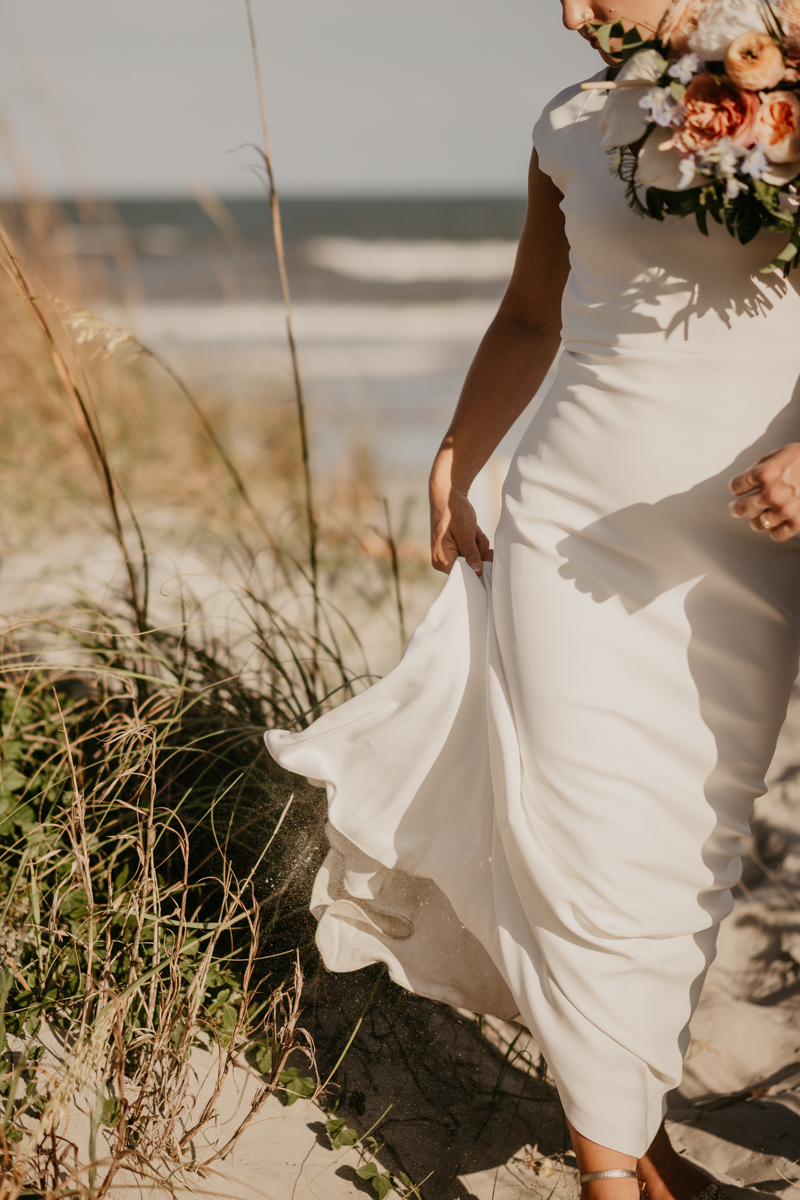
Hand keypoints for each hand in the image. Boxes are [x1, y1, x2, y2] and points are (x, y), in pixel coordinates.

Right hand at [429, 451, 493, 575]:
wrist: (447, 496)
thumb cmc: (454, 511)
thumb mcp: (465, 532)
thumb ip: (471, 553)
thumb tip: (477, 573)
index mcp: (441, 559)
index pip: (462, 576)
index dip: (477, 570)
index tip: (486, 555)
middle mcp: (441, 561)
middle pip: (469, 568)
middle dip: (478, 552)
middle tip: (476, 534)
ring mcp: (447, 557)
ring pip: (472, 560)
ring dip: (478, 545)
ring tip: (473, 529)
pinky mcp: (453, 551)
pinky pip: (471, 553)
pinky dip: (475, 543)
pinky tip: (472, 531)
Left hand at [728, 443, 799, 540]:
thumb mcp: (782, 453)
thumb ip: (762, 466)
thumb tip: (747, 478)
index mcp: (766, 473)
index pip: (736, 486)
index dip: (736, 488)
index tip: (737, 490)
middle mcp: (772, 493)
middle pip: (740, 509)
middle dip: (736, 508)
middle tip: (736, 508)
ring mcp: (785, 509)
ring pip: (756, 524)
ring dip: (755, 520)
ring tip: (758, 515)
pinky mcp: (797, 522)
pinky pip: (776, 534)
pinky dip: (774, 530)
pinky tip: (776, 522)